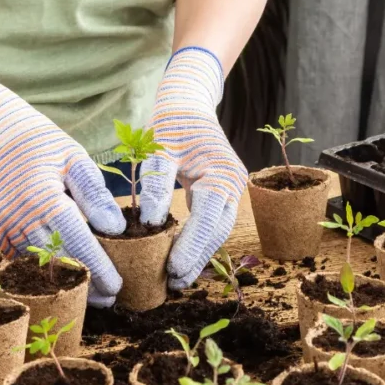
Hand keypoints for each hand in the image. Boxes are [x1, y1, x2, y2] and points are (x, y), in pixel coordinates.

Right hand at [0, 73, 124, 306]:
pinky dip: (42, 269)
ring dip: (64, 281)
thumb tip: (116, 229)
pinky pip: (21, 258)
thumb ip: (95, 195)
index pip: (77, 243)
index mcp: (43, 199)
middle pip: (57, 261)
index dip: (97, 268)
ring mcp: (4, 227)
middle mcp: (20, 218)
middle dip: (84, 283)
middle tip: (108, 298)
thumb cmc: (43, 144)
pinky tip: (62, 277)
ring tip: (90, 293)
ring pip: (37, 266)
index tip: (116, 286)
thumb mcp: (75, 159)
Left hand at [139, 47, 248, 289]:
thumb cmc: (172, 121)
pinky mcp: (221, 192)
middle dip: (197, 258)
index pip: (208, 218)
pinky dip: (198, 242)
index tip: (172, 269)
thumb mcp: (159, 146)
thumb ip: (156, 183)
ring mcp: (231, 189)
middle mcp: (234, 184)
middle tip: (173, 283)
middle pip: (218, 231)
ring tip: (176, 279)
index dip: (192, 247)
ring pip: (218, 231)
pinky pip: (212, 223)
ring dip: (199, 255)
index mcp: (223, 173)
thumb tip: (151, 222)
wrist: (188, 101)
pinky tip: (182, 259)